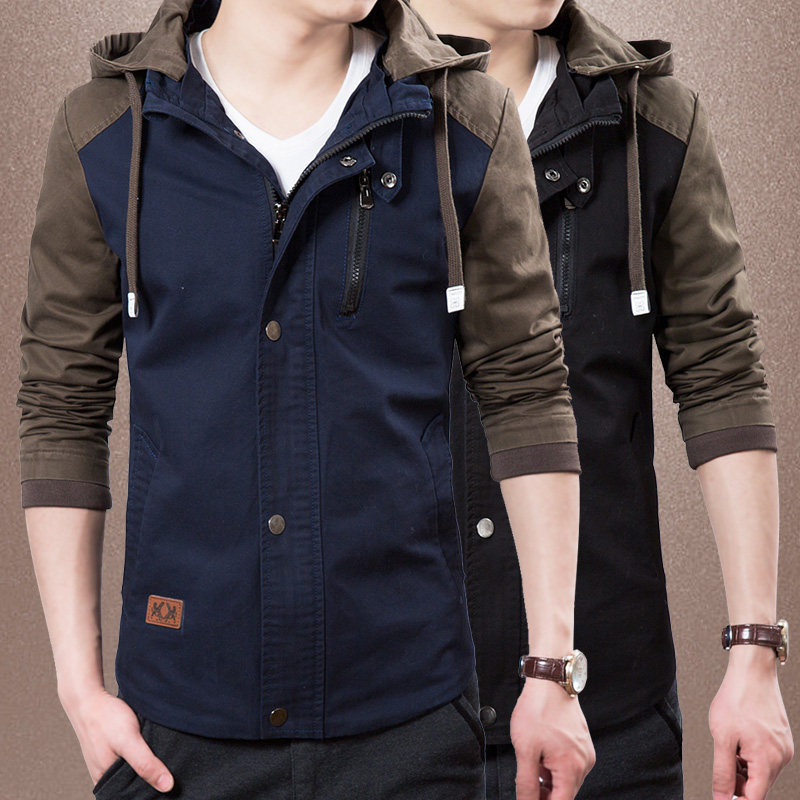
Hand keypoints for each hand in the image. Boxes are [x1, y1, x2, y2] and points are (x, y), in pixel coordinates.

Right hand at [59, 684, 174, 791]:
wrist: (88, 699)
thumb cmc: (106, 719)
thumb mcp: (129, 741)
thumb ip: (145, 764)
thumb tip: (167, 787)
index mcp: (106, 783)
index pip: (133, 798)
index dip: (151, 795)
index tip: (171, 789)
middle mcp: (106, 777)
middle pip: (134, 787)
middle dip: (151, 783)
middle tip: (173, 773)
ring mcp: (108, 765)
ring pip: (133, 774)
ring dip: (148, 769)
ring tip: (166, 762)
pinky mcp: (112, 753)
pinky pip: (130, 762)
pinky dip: (142, 758)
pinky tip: (154, 751)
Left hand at [510, 677, 594, 799]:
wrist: (550, 679)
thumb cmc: (538, 708)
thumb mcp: (525, 749)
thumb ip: (526, 783)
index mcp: (572, 768)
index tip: (529, 798)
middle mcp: (584, 762)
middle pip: (564, 793)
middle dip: (544, 793)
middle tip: (526, 778)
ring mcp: (585, 752)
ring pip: (565, 779)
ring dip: (548, 779)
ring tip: (531, 761)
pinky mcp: (582, 743)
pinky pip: (568, 764)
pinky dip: (553, 766)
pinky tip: (540, 753)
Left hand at [709, 646, 792, 799]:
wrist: (752, 670)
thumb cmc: (737, 698)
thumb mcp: (722, 737)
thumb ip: (723, 772)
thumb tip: (722, 796)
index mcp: (768, 761)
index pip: (754, 797)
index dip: (736, 799)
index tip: (723, 796)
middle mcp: (781, 757)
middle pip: (758, 785)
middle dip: (739, 783)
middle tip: (721, 766)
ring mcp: (783, 747)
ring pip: (761, 771)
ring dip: (744, 768)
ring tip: (728, 745)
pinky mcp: (780, 738)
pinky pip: (765, 757)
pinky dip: (750, 755)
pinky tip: (738, 740)